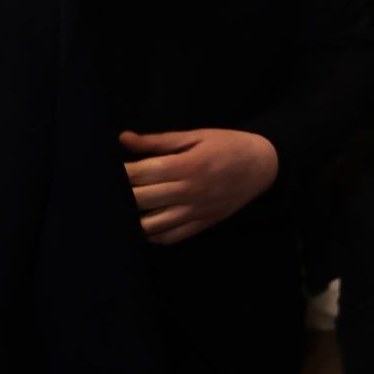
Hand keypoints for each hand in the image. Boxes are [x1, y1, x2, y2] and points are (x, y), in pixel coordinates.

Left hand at [121, 129, 278, 244]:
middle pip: (140, 200)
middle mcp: (190, 191)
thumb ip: (158, 141)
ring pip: (150, 225)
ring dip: (132, 218)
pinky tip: (145, 222)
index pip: (140, 174)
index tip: (109, 170)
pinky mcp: (202, 225)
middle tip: (112, 190)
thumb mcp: (196, 136)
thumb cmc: (228, 145)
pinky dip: (151, 235)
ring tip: (127, 208)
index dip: (120, 173)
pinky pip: (169, 238)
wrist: (264, 165)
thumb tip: (123, 139)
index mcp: (188, 165)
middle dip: (121, 195)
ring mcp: (196, 211)